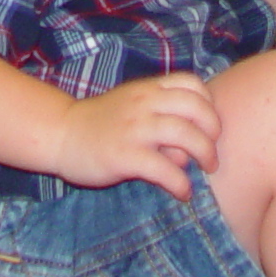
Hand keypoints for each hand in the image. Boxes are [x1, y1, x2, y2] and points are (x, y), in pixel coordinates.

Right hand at [55, 73, 220, 196]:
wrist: (61, 133)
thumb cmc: (103, 122)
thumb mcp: (132, 104)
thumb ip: (162, 114)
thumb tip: (191, 147)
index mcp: (148, 89)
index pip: (192, 83)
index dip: (209, 103)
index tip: (208, 125)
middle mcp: (144, 103)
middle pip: (196, 108)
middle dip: (213, 131)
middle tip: (213, 153)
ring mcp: (134, 128)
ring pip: (185, 135)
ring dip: (205, 154)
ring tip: (207, 170)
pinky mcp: (124, 156)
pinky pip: (164, 169)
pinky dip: (181, 183)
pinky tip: (182, 192)